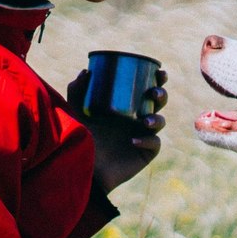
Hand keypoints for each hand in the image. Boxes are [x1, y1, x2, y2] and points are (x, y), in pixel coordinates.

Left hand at [65, 68, 167, 193]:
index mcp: (127, 105)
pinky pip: (154, 144)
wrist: (82, 166)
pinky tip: (134, 140)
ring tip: (145, 121)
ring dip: (157, 118)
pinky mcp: (145, 153)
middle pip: (158, 103)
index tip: (159, 70)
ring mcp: (143, 135)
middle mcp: (137, 119)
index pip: (146, 88)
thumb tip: (86, 70)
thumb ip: (76, 91)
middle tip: (153, 93)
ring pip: (160, 122)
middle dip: (161, 95)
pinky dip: (148, 140)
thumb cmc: (80, 138)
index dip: (157, 79)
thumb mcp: (75, 112)